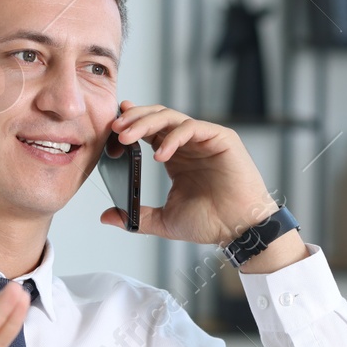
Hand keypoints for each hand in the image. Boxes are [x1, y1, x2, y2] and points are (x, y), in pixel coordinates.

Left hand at [99, 101, 280, 246]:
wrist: (239, 230)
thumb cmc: (211, 223)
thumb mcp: (164, 220)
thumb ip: (137, 216)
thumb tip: (106, 216)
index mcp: (176, 157)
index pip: (150, 130)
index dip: (130, 124)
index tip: (111, 129)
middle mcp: (189, 144)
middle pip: (157, 117)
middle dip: (133, 119)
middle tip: (114, 129)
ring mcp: (205, 139)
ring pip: (172, 117)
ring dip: (146, 123)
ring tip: (127, 137)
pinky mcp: (222, 138)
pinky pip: (192, 127)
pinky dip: (173, 138)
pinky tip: (159, 154)